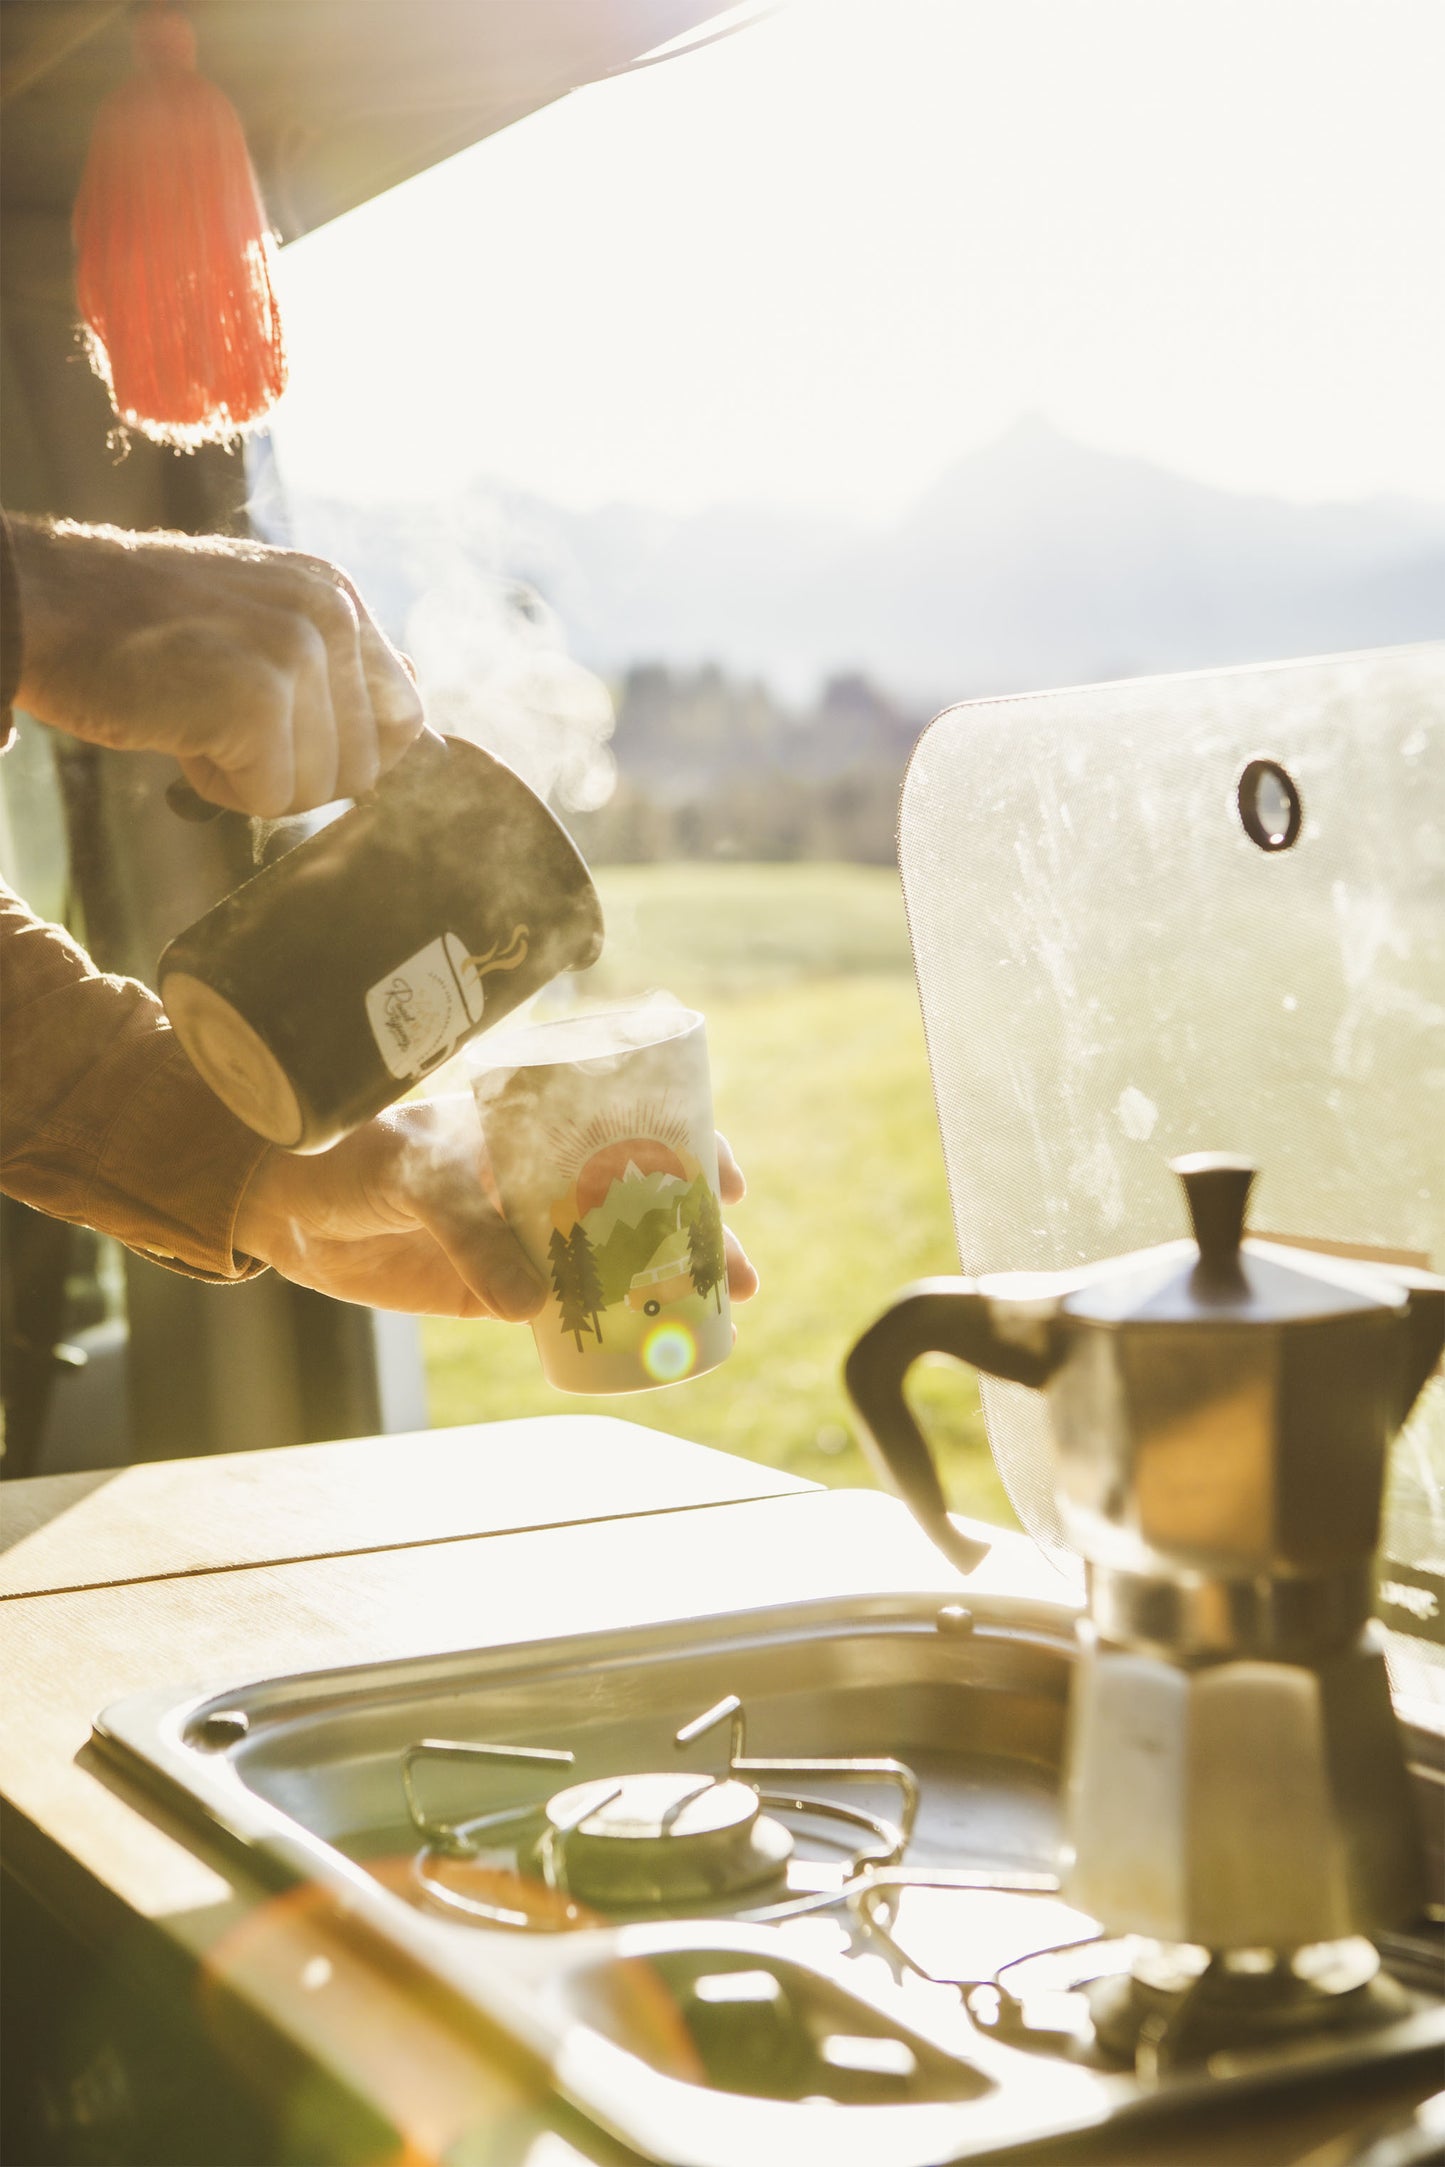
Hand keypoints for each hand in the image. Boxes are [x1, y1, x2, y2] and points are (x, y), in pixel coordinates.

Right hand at [9, 517, 422, 816]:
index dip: (347, 753)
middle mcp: (330, 614)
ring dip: (252, 778)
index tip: (280, 738)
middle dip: (294, 770)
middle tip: (221, 722)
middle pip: (365, 766)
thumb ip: (339, 667)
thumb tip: (422, 712)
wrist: (42, 608)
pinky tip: (179, 734)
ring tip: (195, 717)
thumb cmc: (139, 631)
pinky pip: (270, 798)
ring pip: (319, 790)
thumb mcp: (256, 624)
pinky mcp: (258, 698)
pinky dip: (217, 787)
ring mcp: (297, 652)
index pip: (405, 716)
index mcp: (336, 595)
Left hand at [234, 1096, 758, 1319]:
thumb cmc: (349, 1155)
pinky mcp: (496, 1288)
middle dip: (701, 1235)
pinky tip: (646, 1346)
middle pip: (642, 1199)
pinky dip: (608, 1327)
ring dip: (668, 1285)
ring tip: (719, 1315)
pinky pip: (567, 1309)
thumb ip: (470, 1231)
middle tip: (742, 1275)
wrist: (283, 1205)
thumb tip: (531, 1306)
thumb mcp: (414, 1173)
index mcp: (535, 1121)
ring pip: (616, 1258)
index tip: (728, 1181)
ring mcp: (525, 1233)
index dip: (690, 1146)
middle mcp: (542, 1174)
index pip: (630, 1122)